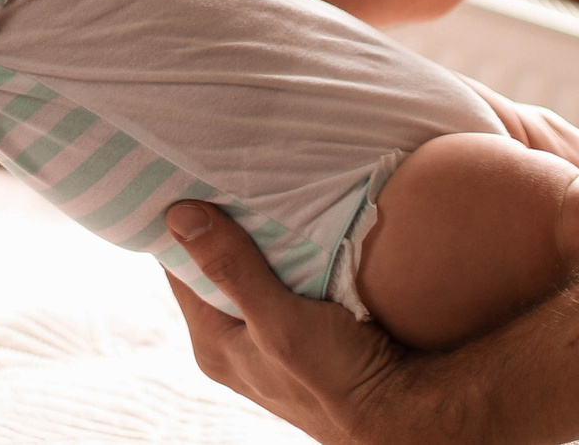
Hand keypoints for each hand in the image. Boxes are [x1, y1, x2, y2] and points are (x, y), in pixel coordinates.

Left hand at [164, 201, 460, 444]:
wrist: (401, 408)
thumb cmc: (340, 378)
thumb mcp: (281, 322)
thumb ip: (233, 270)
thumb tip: (179, 215)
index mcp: (213, 341)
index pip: (177, 265)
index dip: (180, 222)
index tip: (187, 173)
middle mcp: (232, 340)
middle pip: (211, 264)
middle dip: (219, 222)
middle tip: (227, 170)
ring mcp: (265, 335)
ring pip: (248, 269)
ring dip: (256, 236)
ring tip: (259, 187)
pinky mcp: (298, 328)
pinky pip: (279, 279)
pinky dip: (284, 252)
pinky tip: (296, 224)